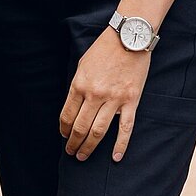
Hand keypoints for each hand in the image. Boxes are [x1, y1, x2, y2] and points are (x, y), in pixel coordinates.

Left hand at [61, 28, 150, 161]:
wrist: (129, 38)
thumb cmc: (104, 50)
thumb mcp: (82, 65)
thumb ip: (78, 85)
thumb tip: (74, 106)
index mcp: (79, 85)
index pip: (67, 115)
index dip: (64, 129)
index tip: (64, 136)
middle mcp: (95, 95)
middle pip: (81, 127)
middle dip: (73, 143)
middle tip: (71, 153)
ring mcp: (113, 100)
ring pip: (99, 131)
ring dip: (89, 147)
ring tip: (82, 156)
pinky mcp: (130, 101)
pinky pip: (125, 128)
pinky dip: (120, 145)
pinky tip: (115, 157)